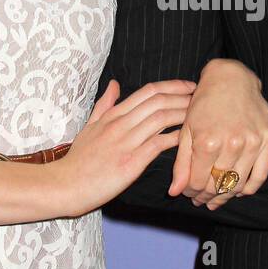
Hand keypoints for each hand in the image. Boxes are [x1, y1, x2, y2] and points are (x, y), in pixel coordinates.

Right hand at [58, 78, 196, 215]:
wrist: (65, 185)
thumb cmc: (78, 159)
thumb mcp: (89, 126)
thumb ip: (104, 104)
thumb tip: (114, 83)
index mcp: (113, 115)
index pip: (148, 91)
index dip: (172, 86)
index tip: (189, 87)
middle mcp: (120, 124)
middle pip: (158, 101)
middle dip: (184, 96)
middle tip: (201, 97)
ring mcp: (126, 142)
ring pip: (161, 119)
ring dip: (183, 114)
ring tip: (200, 115)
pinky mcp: (131, 162)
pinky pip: (159, 145)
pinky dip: (176, 138)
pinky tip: (189, 138)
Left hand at [168, 58, 267, 209]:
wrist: (231, 79)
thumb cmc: (204, 103)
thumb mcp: (187, 130)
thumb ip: (181, 164)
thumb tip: (175, 192)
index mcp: (207, 142)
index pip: (198, 183)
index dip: (190, 192)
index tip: (187, 193)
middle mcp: (231, 144)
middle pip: (217, 186)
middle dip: (206, 197)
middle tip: (201, 200)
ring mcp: (252, 143)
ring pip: (238, 185)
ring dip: (226, 197)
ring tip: (216, 200)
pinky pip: (260, 176)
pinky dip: (249, 189)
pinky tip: (239, 192)